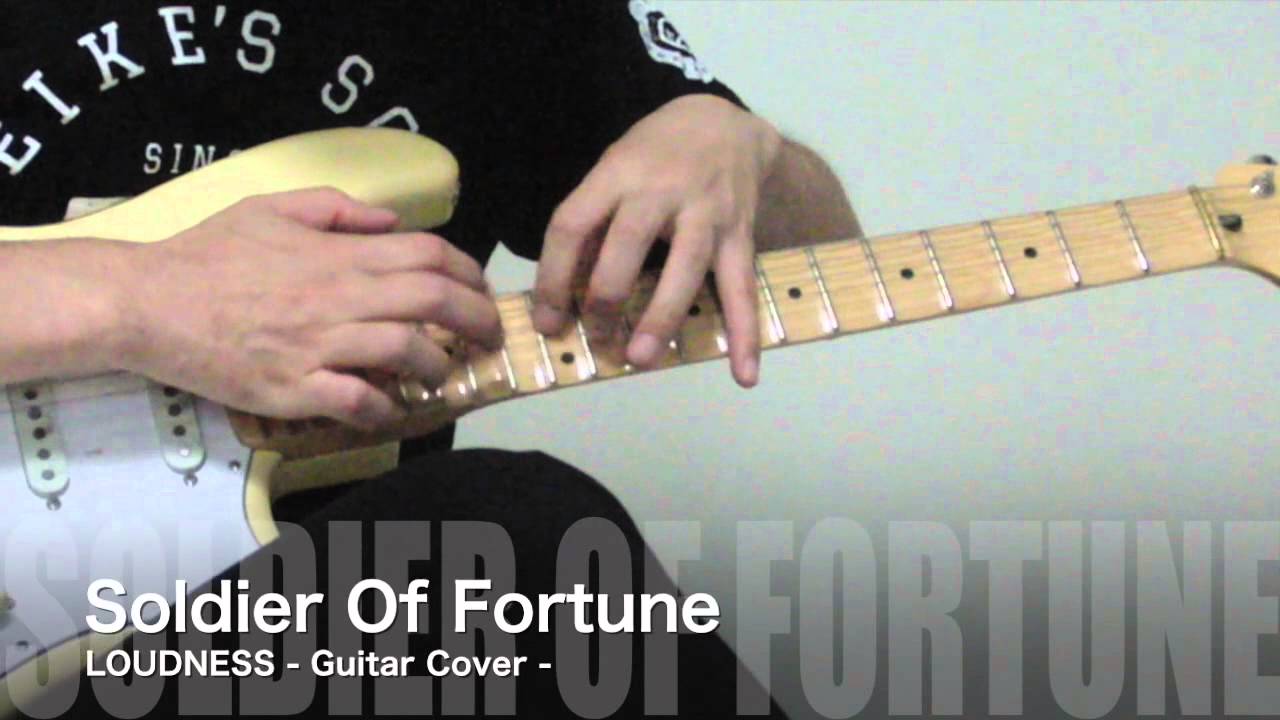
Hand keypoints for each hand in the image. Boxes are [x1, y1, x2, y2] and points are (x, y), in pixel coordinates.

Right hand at [114, 188, 502, 429]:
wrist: (147, 302)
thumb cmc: (209, 253)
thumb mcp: (273, 208)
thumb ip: (337, 210)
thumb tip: (392, 221)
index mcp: (339, 254)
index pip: (428, 256)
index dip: (469, 273)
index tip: (481, 291)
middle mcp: (338, 297)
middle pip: (433, 301)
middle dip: (477, 320)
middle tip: (488, 338)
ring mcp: (318, 345)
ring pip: (405, 351)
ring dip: (436, 367)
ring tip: (441, 376)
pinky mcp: (292, 388)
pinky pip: (356, 400)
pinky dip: (383, 407)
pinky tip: (390, 408)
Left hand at [531, 94, 781, 387]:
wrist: (726, 124)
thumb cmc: (655, 155)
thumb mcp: (614, 168)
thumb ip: (592, 221)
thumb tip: (562, 293)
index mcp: (617, 172)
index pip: (572, 224)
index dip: (553, 276)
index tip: (547, 321)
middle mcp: (661, 189)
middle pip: (626, 245)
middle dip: (606, 300)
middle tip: (596, 340)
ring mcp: (706, 211)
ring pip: (684, 268)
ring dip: (662, 318)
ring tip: (641, 360)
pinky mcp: (740, 233)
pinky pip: (741, 286)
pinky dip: (746, 332)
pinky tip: (744, 373)